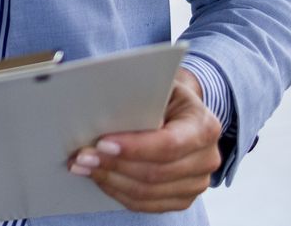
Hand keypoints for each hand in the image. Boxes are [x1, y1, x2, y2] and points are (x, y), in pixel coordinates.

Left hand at [68, 68, 221, 213]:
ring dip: (111, 180)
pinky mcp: (183, 198)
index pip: (168, 144)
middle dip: (114, 165)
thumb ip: (141, 95)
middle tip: (83, 156)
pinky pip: (147, 204)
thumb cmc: (167, 96)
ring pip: (148, 192)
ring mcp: (197, 183)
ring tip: (84, 167)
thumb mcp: (160, 86)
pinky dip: (119, 192)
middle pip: (155, 172)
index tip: (102, 143)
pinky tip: (100, 178)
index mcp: (204, 126)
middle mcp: (207, 159)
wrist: (183, 114)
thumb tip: (106, 105)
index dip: (134, 147)